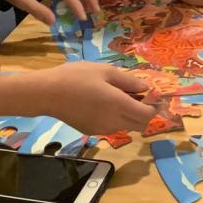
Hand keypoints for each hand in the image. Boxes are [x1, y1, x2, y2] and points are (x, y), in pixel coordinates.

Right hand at [39, 61, 155, 134]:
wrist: (47, 93)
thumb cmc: (76, 77)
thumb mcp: (105, 71)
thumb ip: (128, 81)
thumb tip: (146, 88)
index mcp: (119, 105)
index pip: (147, 114)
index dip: (154, 106)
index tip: (154, 95)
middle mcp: (113, 122)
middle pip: (140, 124)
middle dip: (145, 112)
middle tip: (139, 95)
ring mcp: (102, 129)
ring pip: (126, 126)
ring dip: (130, 115)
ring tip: (119, 96)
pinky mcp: (91, 131)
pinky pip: (112, 127)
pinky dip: (116, 118)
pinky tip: (104, 103)